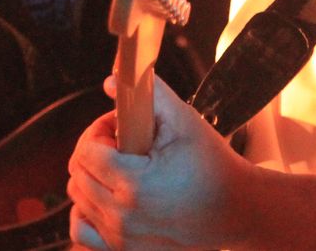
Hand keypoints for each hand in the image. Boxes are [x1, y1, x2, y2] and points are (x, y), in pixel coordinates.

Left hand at [67, 74, 254, 250]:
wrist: (238, 210)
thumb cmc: (213, 167)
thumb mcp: (184, 120)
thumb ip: (148, 93)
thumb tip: (111, 80)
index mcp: (133, 184)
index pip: (86, 151)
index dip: (98, 131)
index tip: (118, 126)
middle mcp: (122, 216)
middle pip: (78, 173)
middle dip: (94, 150)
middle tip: (120, 142)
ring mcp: (122, 239)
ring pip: (78, 200)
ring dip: (91, 177)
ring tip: (119, 167)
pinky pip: (83, 233)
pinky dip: (85, 214)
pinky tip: (105, 198)